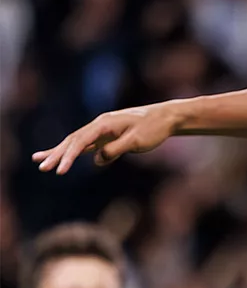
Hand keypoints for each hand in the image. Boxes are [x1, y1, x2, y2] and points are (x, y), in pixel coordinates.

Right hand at [32, 102, 182, 173]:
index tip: (59, 170)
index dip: (69, 157)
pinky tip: (64, 158)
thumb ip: (116, 150)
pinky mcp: (108, 136)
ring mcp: (102, 130)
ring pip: (76, 142)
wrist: (166, 117)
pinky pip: (87, 144)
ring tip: (39, 160)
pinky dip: (74, 151)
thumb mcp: (136, 141)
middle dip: (56, 154)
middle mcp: (99, 124)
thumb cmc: (153, 128)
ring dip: (59, 152)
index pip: (80, 141)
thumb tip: (98, 160)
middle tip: (41, 167)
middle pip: (73, 140)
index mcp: (104, 124)